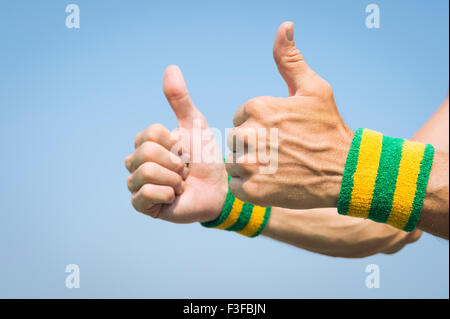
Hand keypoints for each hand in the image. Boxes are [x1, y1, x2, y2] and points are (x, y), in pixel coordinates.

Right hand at [125, 65, 227, 222]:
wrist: (219, 189)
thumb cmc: (206, 157)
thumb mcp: (195, 125)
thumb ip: (180, 100)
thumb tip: (170, 68)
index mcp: (145, 143)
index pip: (151, 134)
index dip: (175, 143)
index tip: (185, 151)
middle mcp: (136, 163)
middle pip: (145, 153)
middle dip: (175, 161)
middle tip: (185, 169)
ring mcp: (137, 184)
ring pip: (145, 172)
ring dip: (173, 178)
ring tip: (181, 183)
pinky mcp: (142, 205)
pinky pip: (144, 195)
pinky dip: (167, 193)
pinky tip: (175, 196)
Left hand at [226, 22, 353, 208]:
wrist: (346, 172)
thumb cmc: (329, 129)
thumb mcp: (313, 89)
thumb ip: (290, 60)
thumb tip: (284, 26)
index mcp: (258, 107)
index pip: (241, 116)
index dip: (259, 125)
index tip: (280, 133)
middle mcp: (250, 134)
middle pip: (236, 140)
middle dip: (252, 145)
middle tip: (279, 152)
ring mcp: (251, 164)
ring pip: (234, 162)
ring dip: (250, 166)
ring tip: (276, 167)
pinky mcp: (253, 191)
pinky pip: (236, 186)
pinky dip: (250, 187)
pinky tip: (272, 182)